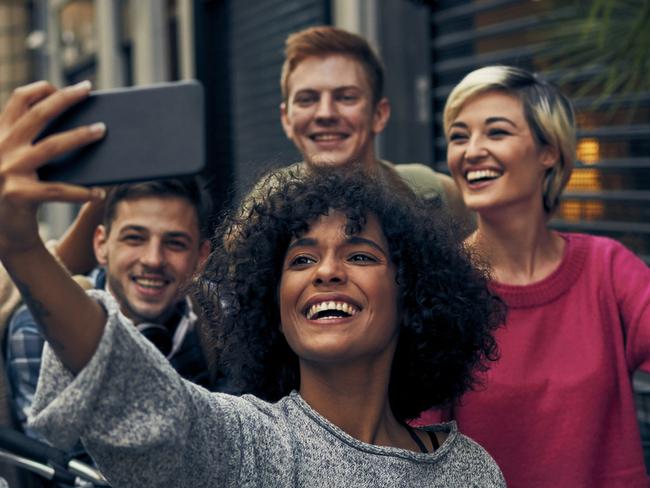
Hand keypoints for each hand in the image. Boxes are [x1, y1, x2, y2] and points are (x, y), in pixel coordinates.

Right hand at [0, 81, 105, 257]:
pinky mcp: (18, 195)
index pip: (17, 101)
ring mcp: (7, 171)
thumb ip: (33, 143)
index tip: (64, 86)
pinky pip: (58, 190)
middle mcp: (1, 149)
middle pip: (37, 115)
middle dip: (64, 98)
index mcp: (0, 138)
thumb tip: (79, 127)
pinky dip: (82, 191)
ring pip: (51, 146)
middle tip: (87, 89)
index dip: (40, 89)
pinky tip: (99, 193)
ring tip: (102, 130)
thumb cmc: (19, 194)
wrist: (4, 233)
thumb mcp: (18, 163)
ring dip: (80, 136)